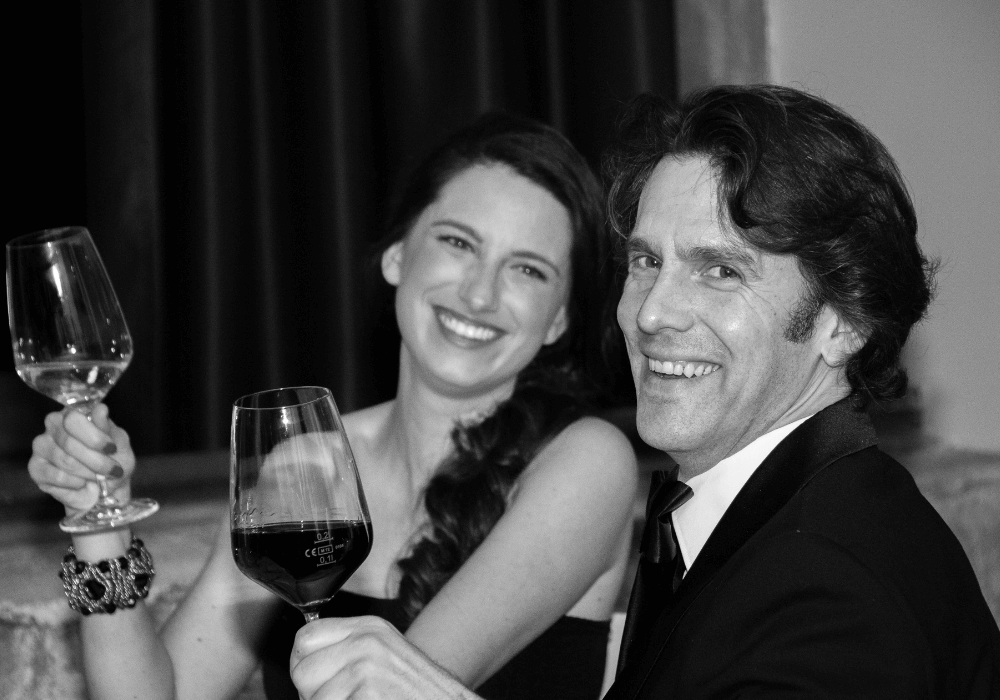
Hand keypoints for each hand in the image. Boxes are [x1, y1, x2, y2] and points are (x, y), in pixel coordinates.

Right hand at [28, 403, 134, 515]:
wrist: (108, 487)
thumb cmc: (114, 460)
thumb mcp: (118, 442)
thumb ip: (107, 427)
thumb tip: (100, 409)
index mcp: (74, 413)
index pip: (74, 419)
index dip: (94, 437)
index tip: (111, 449)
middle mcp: (53, 425)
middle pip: (69, 442)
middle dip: (96, 460)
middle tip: (112, 470)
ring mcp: (42, 446)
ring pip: (65, 461)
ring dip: (89, 473)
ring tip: (99, 477)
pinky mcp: (36, 468)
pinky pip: (56, 476)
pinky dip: (76, 483)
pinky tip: (82, 482)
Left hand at [290, 616, 477, 699]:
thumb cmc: (419, 692)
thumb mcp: (385, 655)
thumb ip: (348, 649)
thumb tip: (303, 662)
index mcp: (369, 628)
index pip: (305, 639)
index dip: (305, 666)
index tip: (318, 681)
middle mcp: (367, 642)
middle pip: (302, 671)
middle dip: (314, 693)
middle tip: (345, 698)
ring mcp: (367, 669)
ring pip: (312, 698)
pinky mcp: (367, 694)